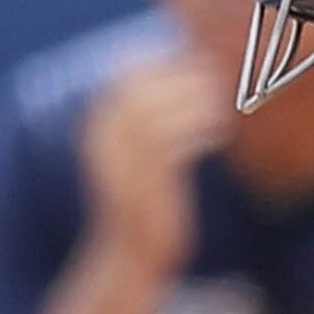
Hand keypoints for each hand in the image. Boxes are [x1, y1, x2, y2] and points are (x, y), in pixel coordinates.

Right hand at [75, 50, 229, 282]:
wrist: (133, 253)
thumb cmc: (142, 203)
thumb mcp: (134, 158)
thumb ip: (141, 126)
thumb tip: (173, 89)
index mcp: (94, 131)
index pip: (122, 82)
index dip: (157, 66)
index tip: (189, 59)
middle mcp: (102, 144)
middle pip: (138, 94)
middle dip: (176, 79)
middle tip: (212, 74)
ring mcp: (122, 166)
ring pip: (156, 117)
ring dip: (190, 104)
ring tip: (219, 103)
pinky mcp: (147, 187)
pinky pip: (173, 149)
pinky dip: (196, 133)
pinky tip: (218, 132)